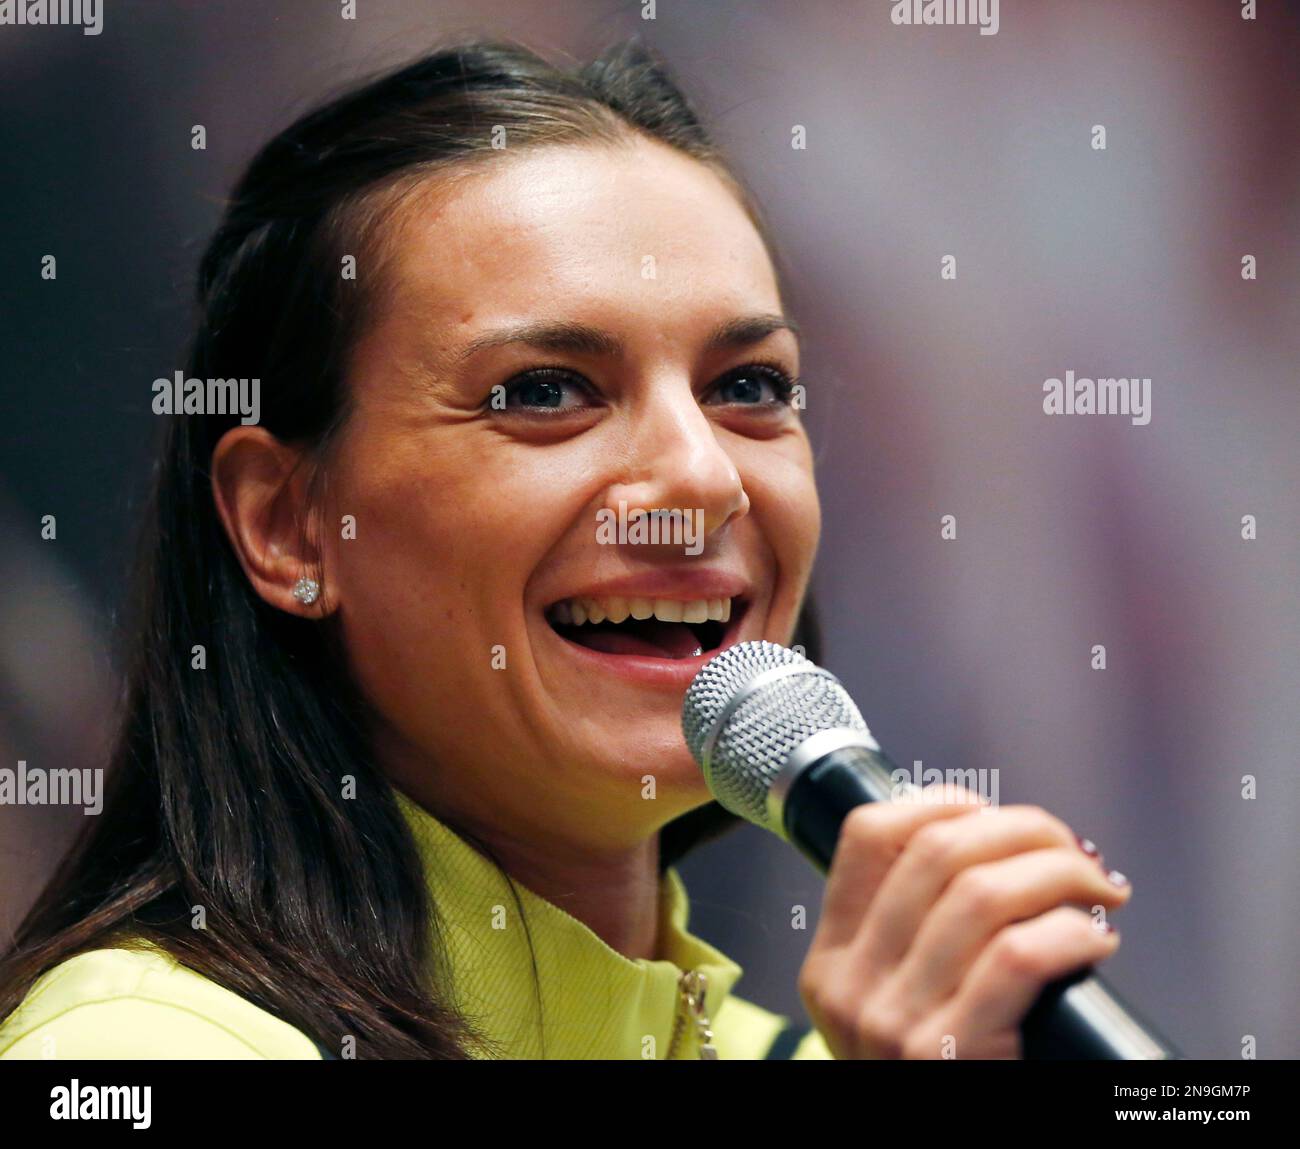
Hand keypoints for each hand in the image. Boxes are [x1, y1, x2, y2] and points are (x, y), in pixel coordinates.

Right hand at [797, 785, 1130, 1058]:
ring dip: (1062, 873)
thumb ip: (909, 941)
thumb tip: (988, 847)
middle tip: (1074, 851)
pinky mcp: (951, 1056)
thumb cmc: (938, 1080)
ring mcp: (894, 1024)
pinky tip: (1097, 942)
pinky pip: (1020, 956)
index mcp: (830, 961)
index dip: (939, 800)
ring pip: (984, 893)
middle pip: (937, 850)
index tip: (993, 812)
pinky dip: (1072, 932)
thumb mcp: (888, 1008)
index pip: (867, 836)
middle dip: (1023, 829)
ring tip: (1100, 890)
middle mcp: (850, 986)